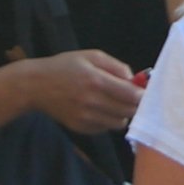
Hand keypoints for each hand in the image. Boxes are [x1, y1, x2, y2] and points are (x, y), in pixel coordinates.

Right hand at [21, 49, 147, 132]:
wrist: (37, 86)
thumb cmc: (66, 66)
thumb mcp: (91, 56)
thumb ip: (116, 66)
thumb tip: (134, 79)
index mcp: (96, 81)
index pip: (131, 95)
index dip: (143, 94)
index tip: (146, 91)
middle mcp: (92, 102)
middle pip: (128, 111)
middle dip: (135, 104)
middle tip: (133, 97)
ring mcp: (86, 118)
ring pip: (119, 123)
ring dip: (123, 113)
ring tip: (115, 102)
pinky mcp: (81, 128)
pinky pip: (106, 128)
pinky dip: (109, 120)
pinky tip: (101, 109)